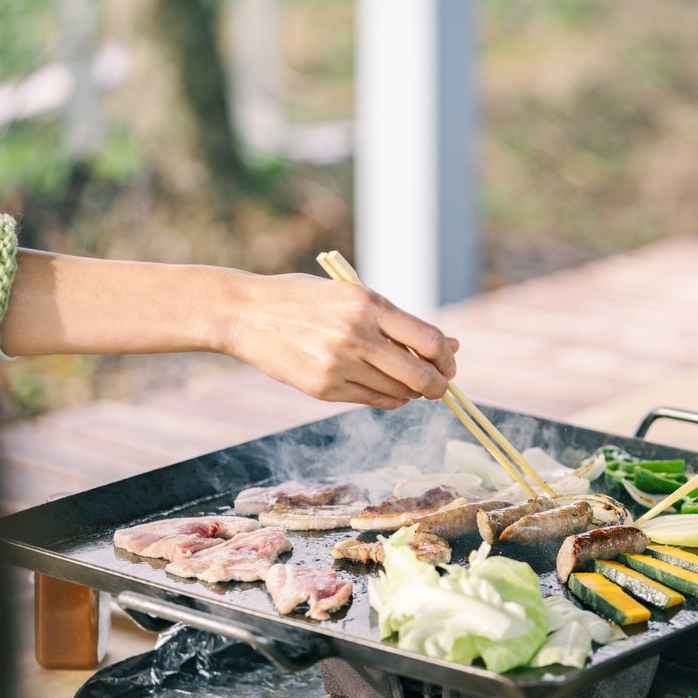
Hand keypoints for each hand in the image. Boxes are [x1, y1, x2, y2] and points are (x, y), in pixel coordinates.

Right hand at [220, 272, 458, 409]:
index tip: (449, 363)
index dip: (447, 358)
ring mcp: (339, 365)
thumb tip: (451, 346)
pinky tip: (391, 391)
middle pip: (420, 375)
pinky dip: (390, 399)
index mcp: (369, 305)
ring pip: (398, 392)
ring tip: (412, 384)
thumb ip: (400, 323)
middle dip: (439, 386)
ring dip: (413, 393)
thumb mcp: (354, 297)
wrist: (246, 314)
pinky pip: (373, 401)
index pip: (429, 340)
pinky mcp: (323, 389)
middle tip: (440, 386)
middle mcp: (356, 336)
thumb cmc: (308, 300)